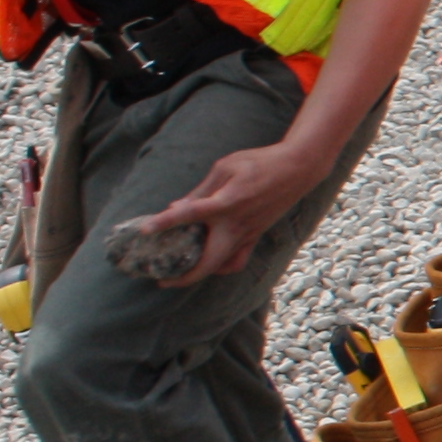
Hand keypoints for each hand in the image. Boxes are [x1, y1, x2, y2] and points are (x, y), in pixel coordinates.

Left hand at [119, 136, 330, 279]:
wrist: (298, 169)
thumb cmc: (260, 162)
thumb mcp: (226, 167)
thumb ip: (201, 189)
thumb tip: (177, 207)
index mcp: (226, 202)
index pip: (189, 215)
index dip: (164, 222)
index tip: (144, 230)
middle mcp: (236, 224)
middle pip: (209, 261)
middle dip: (185, 276)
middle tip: (161, 280)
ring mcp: (249, 233)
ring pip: (223, 265)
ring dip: (202, 274)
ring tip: (183, 274)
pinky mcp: (256, 235)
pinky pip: (238, 259)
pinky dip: (223, 266)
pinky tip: (210, 263)